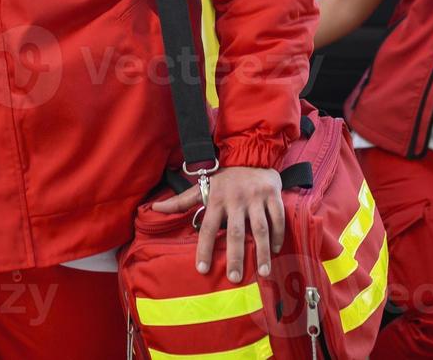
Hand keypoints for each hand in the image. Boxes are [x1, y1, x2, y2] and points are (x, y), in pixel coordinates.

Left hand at [151, 166, 283, 282]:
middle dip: (235, 257)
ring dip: (262, 251)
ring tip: (263, 273)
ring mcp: (255, 198)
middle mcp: (235, 200)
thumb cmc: (225, 177)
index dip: (204, 248)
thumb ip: (180, 201)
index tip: (202, 269)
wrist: (251, 154)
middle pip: (235, 232)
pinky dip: (278, 235)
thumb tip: (154, 208)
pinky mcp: (272, 195)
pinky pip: (277, 218)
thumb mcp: (202, 186)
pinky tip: (277, 251)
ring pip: (260, 228)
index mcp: (216, 199)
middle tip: (234, 278)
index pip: (207, 227)